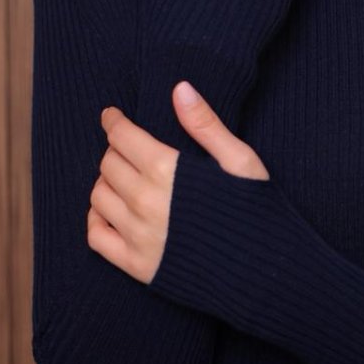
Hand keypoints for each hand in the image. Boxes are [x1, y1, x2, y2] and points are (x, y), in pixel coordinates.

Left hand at [88, 83, 269, 284]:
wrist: (267, 275)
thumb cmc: (259, 212)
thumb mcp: (240, 161)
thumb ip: (206, 124)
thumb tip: (179, 88)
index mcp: (169, 172)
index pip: (123, 137)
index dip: (114, 121)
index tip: (112, 115)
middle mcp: (146, 203)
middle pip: (109, 165)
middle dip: (115, 150)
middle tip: (128, 148)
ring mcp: (139, 238)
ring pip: (98, 197)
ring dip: (106, 182)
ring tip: (124, 178)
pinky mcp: (138, 267)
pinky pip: (97, 237)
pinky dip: (96, 219)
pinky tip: (111, 211)